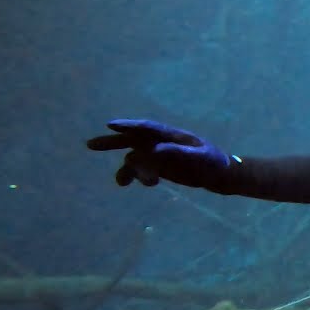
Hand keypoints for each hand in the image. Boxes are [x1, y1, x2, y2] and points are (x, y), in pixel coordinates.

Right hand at [86, 119, 230, 187]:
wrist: (219, 174)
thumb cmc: (213, 161)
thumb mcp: (200, 156)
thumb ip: (179, 151)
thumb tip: (154, 150)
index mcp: (170, 134)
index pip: (146, 128)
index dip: (128, 126)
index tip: (111, 125)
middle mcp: (159, 142)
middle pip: (131, 139)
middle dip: (112, 142)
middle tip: (90, 145)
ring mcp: (156, 155)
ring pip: (133, 159)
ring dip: (129, 170)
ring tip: (128, 183)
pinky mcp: (157, 168)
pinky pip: (138, 171)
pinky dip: (131, 177)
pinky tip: (127, 184)